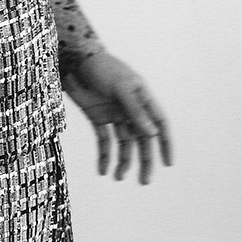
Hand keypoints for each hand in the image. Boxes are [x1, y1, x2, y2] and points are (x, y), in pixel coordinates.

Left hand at [62, 51, 172, 183]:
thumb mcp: (119, 87)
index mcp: (142, 98)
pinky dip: (104, 156)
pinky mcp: (97, 118)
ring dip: (122, 161)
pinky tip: (102, 171)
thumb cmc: (100, 67)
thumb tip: (151, 134)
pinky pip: (104, 140)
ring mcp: (114, 114)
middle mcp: (131, 109)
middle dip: (144, 161)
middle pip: (142, 139)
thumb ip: (134, 109)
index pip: (159, 124)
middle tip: (144, 181)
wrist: (73, 60)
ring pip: (123, 143)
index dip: (165, 144)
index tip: (168, 163)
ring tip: (117, 177)